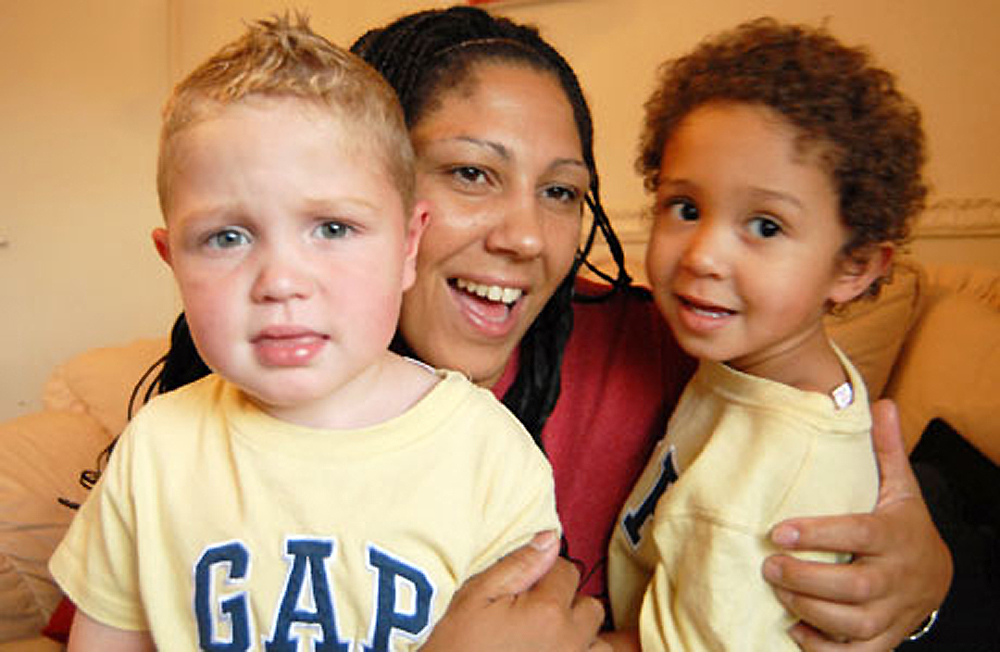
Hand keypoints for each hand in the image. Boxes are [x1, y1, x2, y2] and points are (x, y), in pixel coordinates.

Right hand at [420, 531, 607, 651]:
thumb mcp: (476, 597)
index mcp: (547, 612)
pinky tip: (556, 651)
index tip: (525, 585)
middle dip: (569, 603)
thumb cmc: (454, 647)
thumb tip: (550, 538)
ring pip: (601, 645)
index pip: (567, 571)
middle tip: (537, 612)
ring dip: (583, 637)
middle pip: (591, 607)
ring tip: (553, 638)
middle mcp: (568, 642)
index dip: (545, 572)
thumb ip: (518, 565)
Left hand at [762, 400, 951, 650]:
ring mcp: (891, 612)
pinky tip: (796, 630)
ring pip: (851, 621)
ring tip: (777, 592)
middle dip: (806, 578)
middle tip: (768, 566)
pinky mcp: (883, 638)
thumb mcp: (899, 487)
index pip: (857, 534)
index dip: (818, 534)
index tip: (778, 530)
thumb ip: (885, 450)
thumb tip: (882, 403)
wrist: (934, 576)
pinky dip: (824, 647)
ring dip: (809, 609)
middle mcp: (895, 577)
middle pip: (852, 586)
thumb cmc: (902, 524)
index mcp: (893, 535)